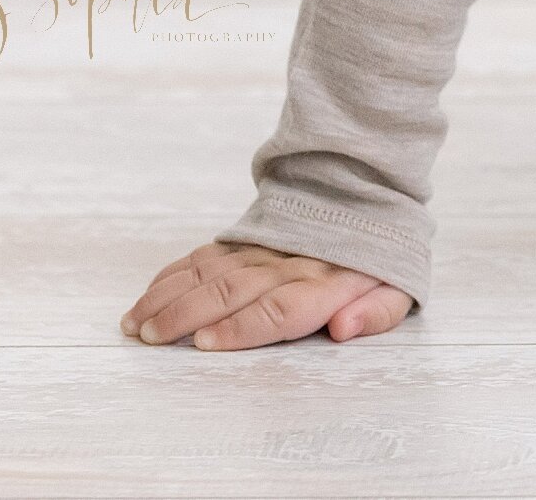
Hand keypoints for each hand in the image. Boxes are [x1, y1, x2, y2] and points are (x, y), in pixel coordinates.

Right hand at [120, 241, 412, 351]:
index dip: (241, 327)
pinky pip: (202, 257)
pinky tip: (145, 297)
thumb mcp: (399, 289)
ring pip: (208, 273)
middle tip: (150, 337)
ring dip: (168, 299)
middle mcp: (286, 266)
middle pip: (231, 292)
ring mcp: (261, 250)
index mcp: (324, 284)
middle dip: (187, 316)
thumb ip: (377, 313)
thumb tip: (344, 328)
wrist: (366, 193)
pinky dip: (171, 277)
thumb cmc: (380, 258)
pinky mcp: (243, 239)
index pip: (278, 309)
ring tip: (136, 324)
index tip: (205, 343)